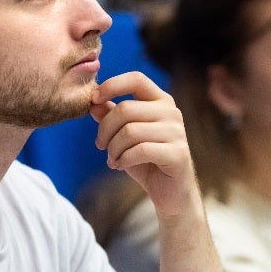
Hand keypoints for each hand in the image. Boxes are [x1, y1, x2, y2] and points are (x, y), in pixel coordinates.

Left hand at [90, 72, 199, 218]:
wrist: (170, 192)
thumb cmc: (145, 160)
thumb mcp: (123, 136)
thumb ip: (111, 116)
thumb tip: (93, 102)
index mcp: (161, 101)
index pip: (136, 79)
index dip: (112, 85)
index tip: (94, 99)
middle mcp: (172, 112)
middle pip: (125, 109)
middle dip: (105, 130)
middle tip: (100, 145)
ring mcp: (177, 132)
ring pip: (130, 131)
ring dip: (113, 148)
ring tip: (112, 159)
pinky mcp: (177, 154)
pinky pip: (140, 150)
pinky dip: (123, 159)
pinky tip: (119, 165)